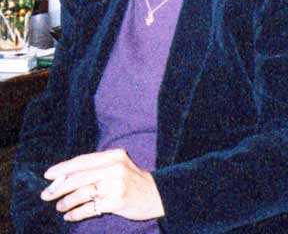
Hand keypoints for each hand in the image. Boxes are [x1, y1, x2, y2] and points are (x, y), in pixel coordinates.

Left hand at [41, 148, 163, 221]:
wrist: (157, 195)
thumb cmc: (132, 181)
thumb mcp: (118, 167)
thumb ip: (96, 168)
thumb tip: (63, 178)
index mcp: (114, 156)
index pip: (82, 161)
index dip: (62, 168)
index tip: (48, 175)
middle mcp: (114, 168)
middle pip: (78, 177)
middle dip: (59, 187)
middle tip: (46, 195)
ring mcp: (116, 185)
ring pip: (82, 193)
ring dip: (66, 202)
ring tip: (60, 206)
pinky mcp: (116, 201)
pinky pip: (89, 208)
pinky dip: (76, 213)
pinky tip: (70, 216)